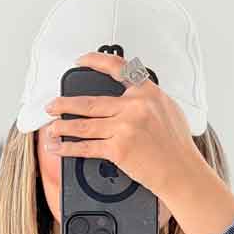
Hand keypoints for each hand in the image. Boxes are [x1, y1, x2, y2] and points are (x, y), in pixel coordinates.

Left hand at [42, 49, 204, 200]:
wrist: (181, 171)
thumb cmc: (177, 147)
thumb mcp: (168, 110)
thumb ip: (148, 101)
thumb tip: (132, 97)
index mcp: (148, 92)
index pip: (117, 68)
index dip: (94, 61)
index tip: (80, 61)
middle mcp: (134, 106)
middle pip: (90, 101)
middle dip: (65, 104)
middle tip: (52, 105)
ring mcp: (125, 127)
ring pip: (84, 124)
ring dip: (62, 126)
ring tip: (51, 128)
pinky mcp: (118, 149)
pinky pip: (86, 147)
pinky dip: (68, 149)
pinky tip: (58, 148)